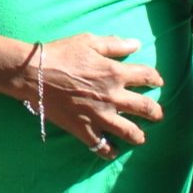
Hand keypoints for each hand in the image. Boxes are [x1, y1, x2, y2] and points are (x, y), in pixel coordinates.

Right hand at [25, 34, 163, 155]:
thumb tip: (137, 44)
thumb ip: (115, 44)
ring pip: (131, 132)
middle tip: (157, 115)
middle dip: (156, 113)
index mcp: (115, 73)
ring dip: (139, 136)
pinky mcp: (84, 129)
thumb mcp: (88, 41)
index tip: (157, 82)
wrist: (34, 74)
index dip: (156, 79)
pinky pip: (102, 147)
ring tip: (140, 137)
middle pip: (146, 108)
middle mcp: (113, 96)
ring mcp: (100, 116)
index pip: (147, 76)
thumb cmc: (60, 54)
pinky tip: (112, 150)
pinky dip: (109, 151)